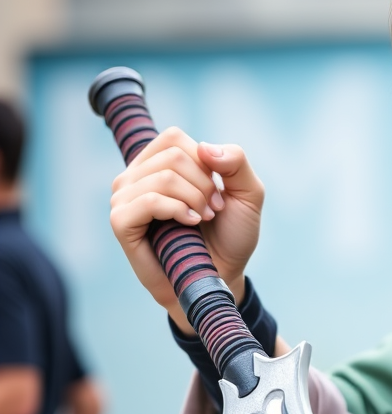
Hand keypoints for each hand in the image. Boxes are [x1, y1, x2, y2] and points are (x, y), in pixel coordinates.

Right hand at [109, 128, 264, 330]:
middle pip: (172, 156)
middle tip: (213, 211)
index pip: (174, 138)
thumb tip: (204, 146)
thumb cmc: (231, 234)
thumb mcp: (248, 193)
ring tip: (202, 219)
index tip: (218, 193)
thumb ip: (236, 161)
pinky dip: (176, 210)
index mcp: (159, 163)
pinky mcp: (121, 222)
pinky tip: (189, 224)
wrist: (222, 274)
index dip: (205, 163)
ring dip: (194, 200)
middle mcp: (136, 176)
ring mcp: (124, 198)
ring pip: (163, 178)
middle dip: (204, 185)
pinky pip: (147, 201)